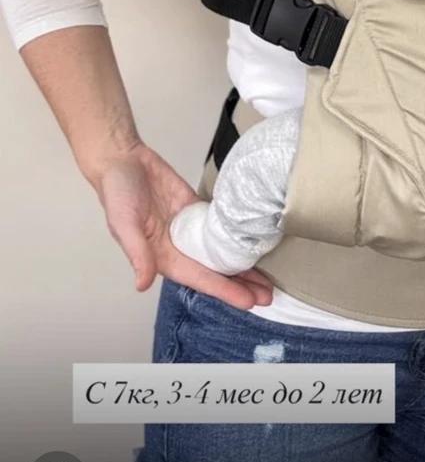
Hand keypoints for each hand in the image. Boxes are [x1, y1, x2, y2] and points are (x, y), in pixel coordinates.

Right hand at [92, 141, 274, 309]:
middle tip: (269, 297)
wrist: (123, 159)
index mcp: (163, 256)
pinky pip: (219, 226)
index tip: (249, 302)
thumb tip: (142, 285)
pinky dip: (235, 235)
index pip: (201, 279)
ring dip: (242, 265)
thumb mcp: (124, 225)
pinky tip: (253, 241)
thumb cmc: (117, 194)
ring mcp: (190, 228)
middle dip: (241, 285)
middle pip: (216, 270)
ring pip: (221, 251)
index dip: (225, 291)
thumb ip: (137, 254)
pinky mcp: (195, 208)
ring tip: (267, 279)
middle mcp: (180, 247)